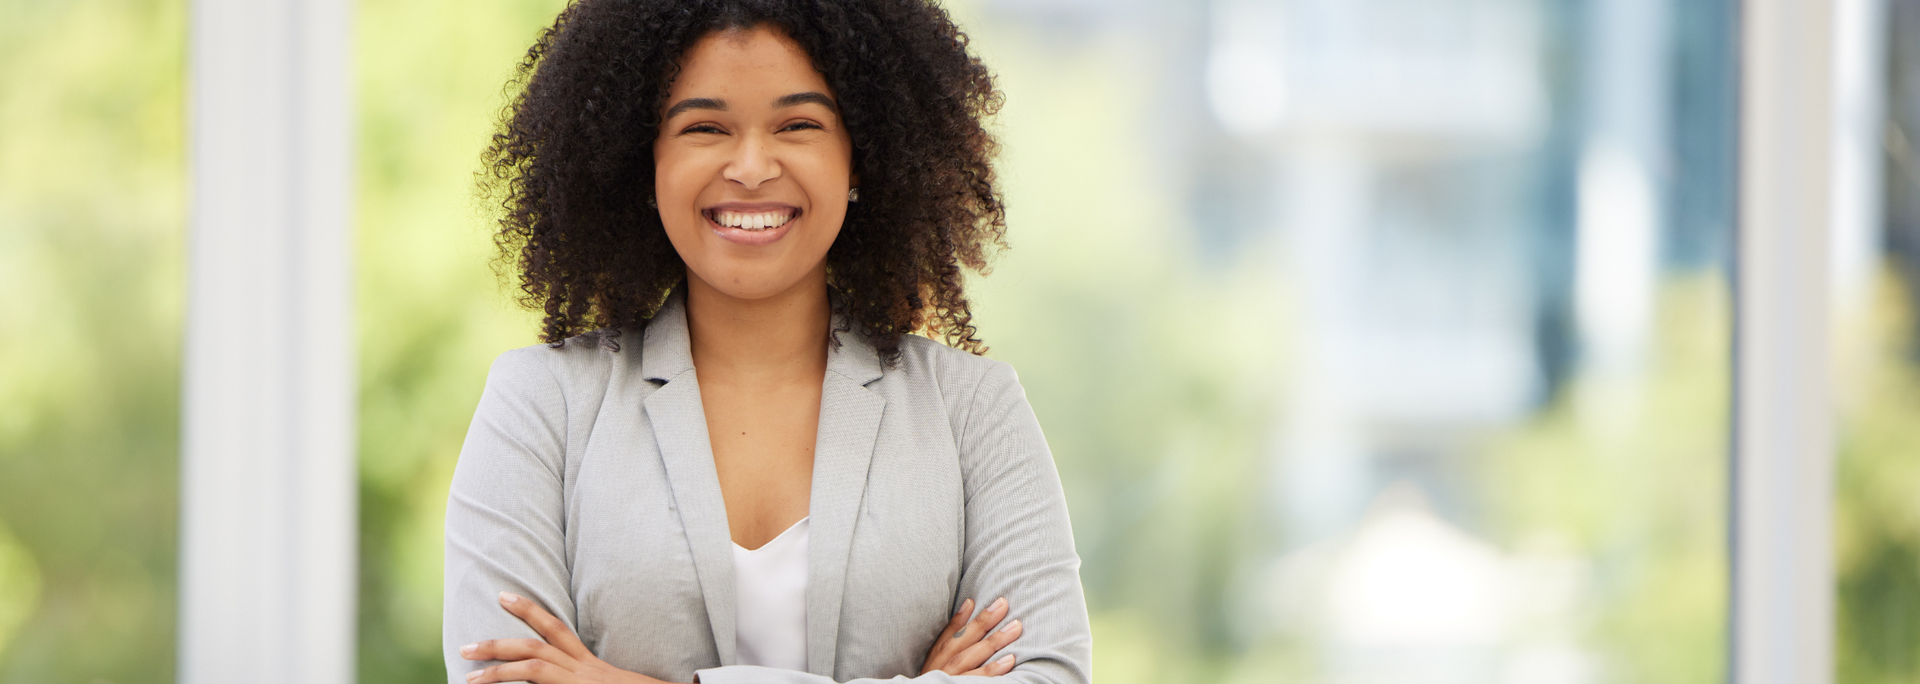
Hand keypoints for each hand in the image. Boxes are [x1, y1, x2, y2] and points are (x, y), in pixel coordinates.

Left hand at [462, 591, 678, 683]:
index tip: (503, 596)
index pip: (556, 630)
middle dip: (498, 643)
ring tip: (468, 677)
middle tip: (465, 646)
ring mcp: (583, 683)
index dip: (529, 610)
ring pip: (533, 668)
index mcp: (589, 665)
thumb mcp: (609, 683)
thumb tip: (559, 675)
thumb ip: (585, 677)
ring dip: (497, 671)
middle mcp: (585, 670)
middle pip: (537, 645)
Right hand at [920, 597, 1021, 676]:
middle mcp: (943, 667)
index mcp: (937, 658)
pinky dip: (993, 671)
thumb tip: (968, 603)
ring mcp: (952, 680)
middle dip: (986, 622)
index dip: (967, 617)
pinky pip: (977, 681)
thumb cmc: (936, 679)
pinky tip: (1009, 661)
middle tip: (1005, 605)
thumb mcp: (937, 657)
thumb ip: (951, 633)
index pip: (952, 634)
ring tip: (1015, 628)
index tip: (982, 600)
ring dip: (994, 642)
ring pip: (973, 659)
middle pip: (966, 642)